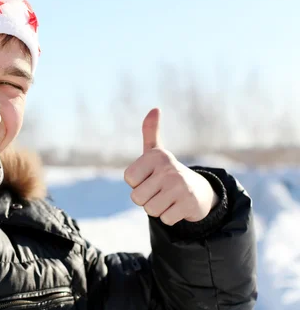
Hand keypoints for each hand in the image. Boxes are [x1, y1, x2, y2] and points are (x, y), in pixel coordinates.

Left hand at [124, 108, 219, 224]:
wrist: (199, 191)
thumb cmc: (168, 171)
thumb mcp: (156, 152)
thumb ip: (150, 131)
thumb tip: (155, 109)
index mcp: (157, 156)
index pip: (129, 179)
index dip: (136, 183)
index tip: (149, 177)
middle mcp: (168, 169)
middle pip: (137, 198)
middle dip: (146, 198)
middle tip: (159, 190)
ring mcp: (180, 186)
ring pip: (150, 210)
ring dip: (157, 209)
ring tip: (167, 198)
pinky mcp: (189, 204)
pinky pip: (165, 219)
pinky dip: (169, 217)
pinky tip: (177, 206)